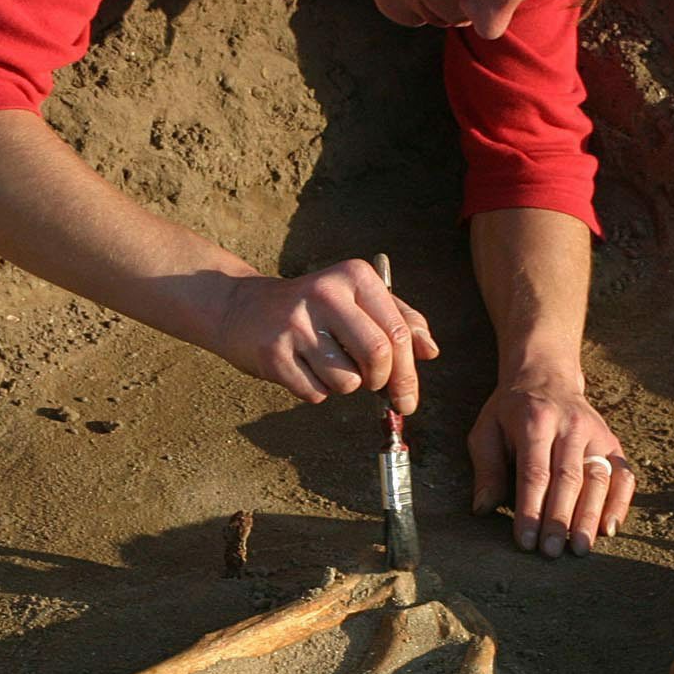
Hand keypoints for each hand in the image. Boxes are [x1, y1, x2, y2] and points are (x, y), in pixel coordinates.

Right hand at [211, 260, 439, 412]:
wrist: (242, 308)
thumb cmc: (313, 309)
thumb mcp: (357, 300)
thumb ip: (399, 319)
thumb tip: (430, 351)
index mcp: (354, 276)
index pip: (398, 332)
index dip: (409, 372)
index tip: (408, 397)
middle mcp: (326, 294)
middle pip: (378, 356)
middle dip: (382, 382)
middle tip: (375, 388)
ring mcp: (296, 324)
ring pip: (347, 381)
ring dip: (344, 386)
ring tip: (326, 364)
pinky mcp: (273, 353)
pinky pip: (316, 393)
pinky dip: (317, 391)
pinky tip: (302, 369)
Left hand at [468, 373, 635, 556]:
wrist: (545, 376)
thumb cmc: (511, 411)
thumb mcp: (487, 430)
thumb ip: (486, 468)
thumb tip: (482, 509)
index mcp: (535, 421)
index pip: (534, 473)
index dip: (531, 510)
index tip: (525, 541)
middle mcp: (570, 426)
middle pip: (568, 479)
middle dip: (560, 520)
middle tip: (552, 552)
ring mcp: (596, 433)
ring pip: (598, 479)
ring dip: (590, 517)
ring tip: (580, 548)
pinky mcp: (612, 442)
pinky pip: (623, 475)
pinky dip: (620, 503)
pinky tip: (610, 529)